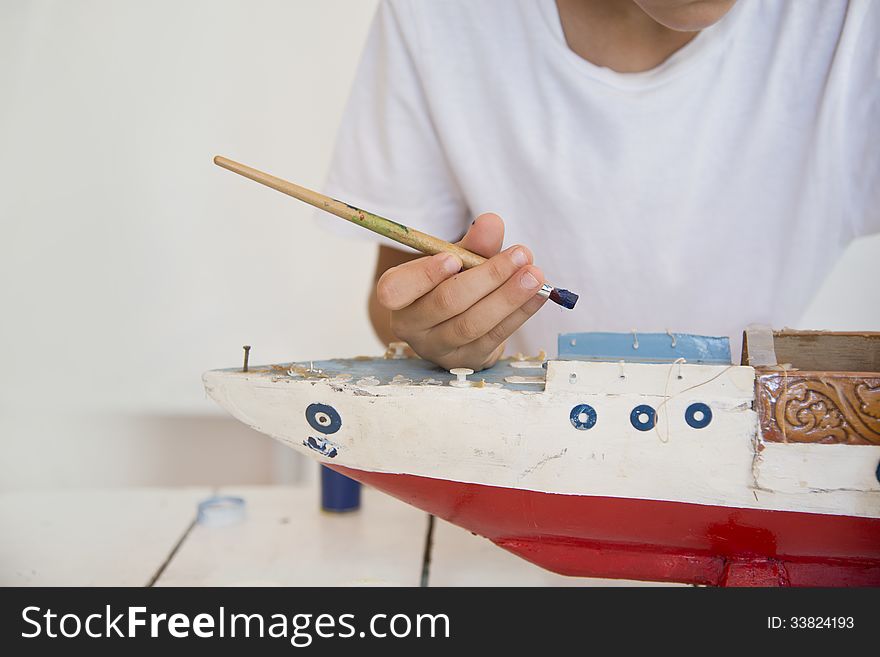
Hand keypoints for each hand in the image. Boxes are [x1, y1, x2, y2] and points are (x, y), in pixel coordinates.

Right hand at [375, 213, 546, 369]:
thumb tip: (491, 222)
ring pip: (472, 324)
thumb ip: (472, 243)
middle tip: (521, 253)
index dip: (423, 276)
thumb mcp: (456, 258)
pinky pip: (494, 337)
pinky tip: (539, 295)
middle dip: (487, 277)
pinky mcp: (466, 361)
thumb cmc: (450, 281)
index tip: (453, 257)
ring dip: (508, 297)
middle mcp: (411, 326)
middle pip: (445, 303)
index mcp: (397, 294)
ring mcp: (437, 348)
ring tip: (535, 275)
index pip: (395, 290)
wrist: (455, 321)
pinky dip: (519, 313)